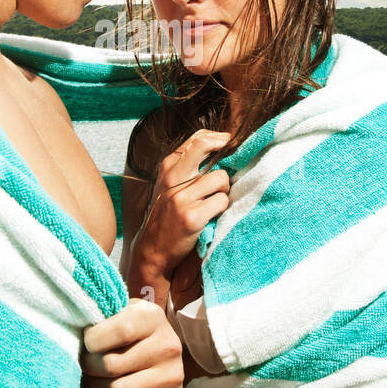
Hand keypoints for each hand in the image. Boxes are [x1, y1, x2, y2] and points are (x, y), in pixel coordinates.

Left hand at [80, 298, 185, 387]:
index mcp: (153, 317)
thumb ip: (100, 315)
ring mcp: (175, 376)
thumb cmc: (123, 332)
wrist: (154, 350)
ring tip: (99, 379)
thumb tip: (78, 321)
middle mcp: (169, 345)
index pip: (121, 331)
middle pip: (113, 366)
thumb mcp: (116, 313)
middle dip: (91, 367)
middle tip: (89, 364)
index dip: (93, 340)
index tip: (87, 342)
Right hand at [133, 129, 230, 278]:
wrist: (153, 249)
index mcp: (168, 167)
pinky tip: (213, 215)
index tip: (229, 145)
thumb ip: (187, 165)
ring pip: (221, 178)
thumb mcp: (169, 185)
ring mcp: (181, 198)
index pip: (197, 139)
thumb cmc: (167, 214)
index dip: (219, 138)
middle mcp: (173, 179)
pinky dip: (222, 208)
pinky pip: (222, 201)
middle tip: (233, 161)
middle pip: (205, 146)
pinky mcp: (191, 217)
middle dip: (224, 151)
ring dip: (224, 190)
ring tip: (214, 201)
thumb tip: (218, 143)